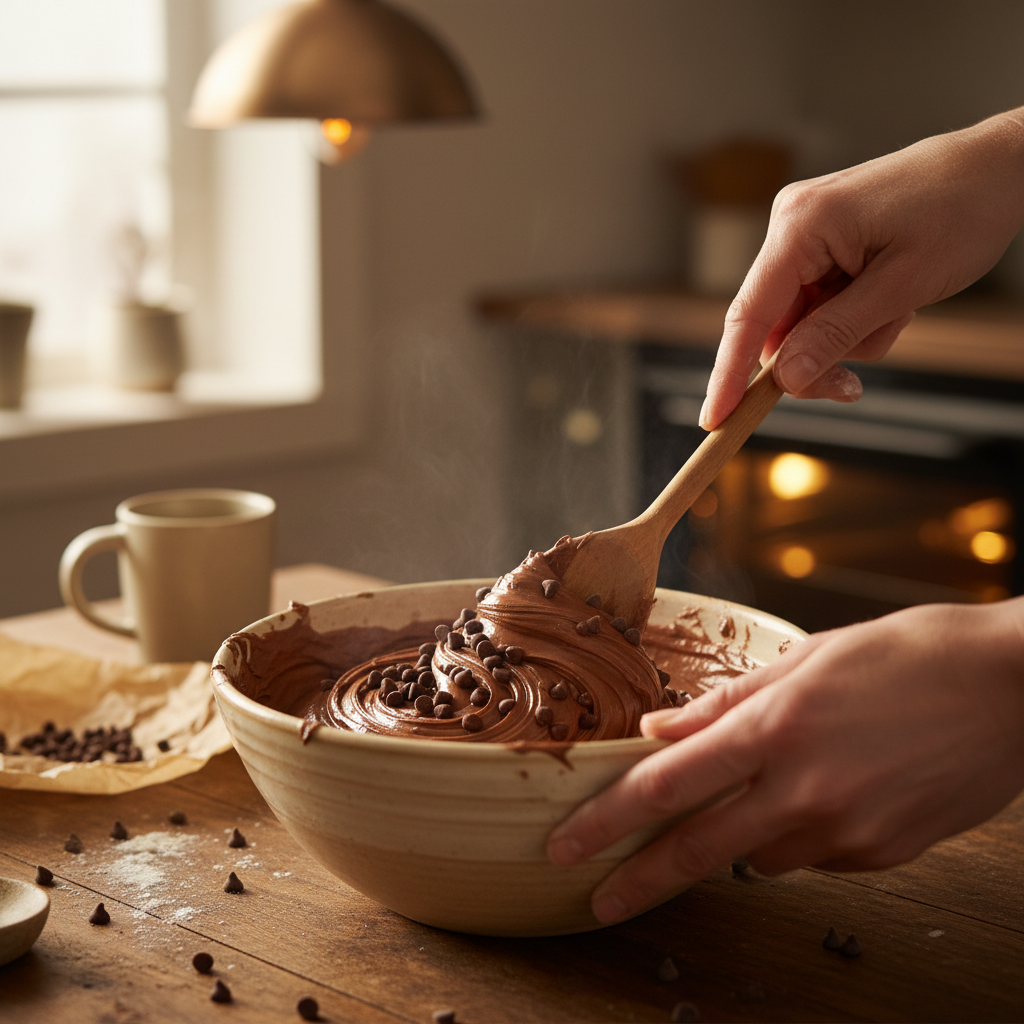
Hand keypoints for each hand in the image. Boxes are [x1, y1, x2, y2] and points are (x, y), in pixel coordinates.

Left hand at [546, 598, 1023, 924]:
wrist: (1014, 686)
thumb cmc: (909, 654)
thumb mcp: (808, 658)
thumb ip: (726, 702)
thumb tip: (660, 729)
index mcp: (775, 727)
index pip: (666, 786)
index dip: (606, 819)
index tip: (567, 844)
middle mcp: (804, 788)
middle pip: (696, 850)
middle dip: (638, 879)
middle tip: (597, 900)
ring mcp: (848, 830)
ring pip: (760, 856)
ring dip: (738, 838)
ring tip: (769, 788)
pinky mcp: (886, 855)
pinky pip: (816, 857)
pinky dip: (800, 833)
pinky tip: (830, 791)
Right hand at [700, 107, 1023, 429]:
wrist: (1004, 167)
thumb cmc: (963, 209)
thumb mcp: (901, 287)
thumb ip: (835, 335)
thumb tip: (786, 379)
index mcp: (802, 225)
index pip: (748, 314)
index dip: (729, 373)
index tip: (716, 418)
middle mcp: (792, 224)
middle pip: (774, 325)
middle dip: (814, 359)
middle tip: (851, 390)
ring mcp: (807, 232)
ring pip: (801, 321)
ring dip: (845, 337)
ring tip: (896, 314)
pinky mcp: (826, 241)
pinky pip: (820, 303)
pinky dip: (852, 318)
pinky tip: (891, 301)